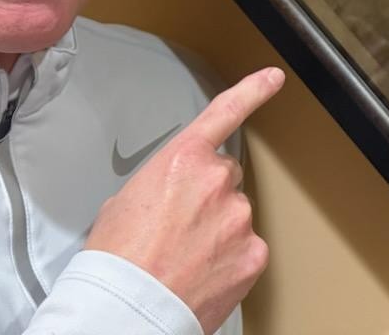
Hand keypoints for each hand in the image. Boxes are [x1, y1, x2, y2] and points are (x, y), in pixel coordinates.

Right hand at [85, 67, 283, 334]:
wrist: (126, 311)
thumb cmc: (116, 261)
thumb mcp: (124, 202)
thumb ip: (161, 183)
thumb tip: (170, 197)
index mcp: (183, 160)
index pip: (226, 113)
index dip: (254, 91)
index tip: (273, 78)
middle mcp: (217, 182)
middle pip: (224, 177)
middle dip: (208, 196)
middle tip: (178, 227)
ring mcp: (239, 217)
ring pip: (235, 216)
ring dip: (217, 231)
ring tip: (183, 257)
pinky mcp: (253, 253)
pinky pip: (246, 248)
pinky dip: (229, 260)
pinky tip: (202, 274)